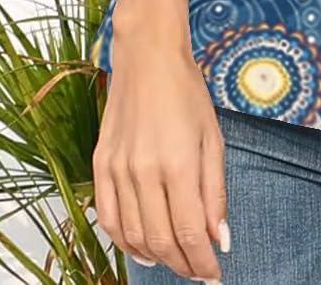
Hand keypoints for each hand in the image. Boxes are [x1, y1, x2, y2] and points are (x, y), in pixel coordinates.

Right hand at [93, 38, 230, 279]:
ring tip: (175, 261)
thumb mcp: (213, 138)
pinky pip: (107, 217)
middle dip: (183, 265)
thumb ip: (215, 192)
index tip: (213, 274)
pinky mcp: (100, 164)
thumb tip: (220, 238)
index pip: (190, 233)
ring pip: (133, 236)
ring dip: (156, 257)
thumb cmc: (186, 93)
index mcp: (177, 163)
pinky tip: (141, 247)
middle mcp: (143, 171)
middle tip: (198, 271)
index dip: (203, 263)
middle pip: (161, 241)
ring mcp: (117, 169)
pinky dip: (123, 241)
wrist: (147, 57)